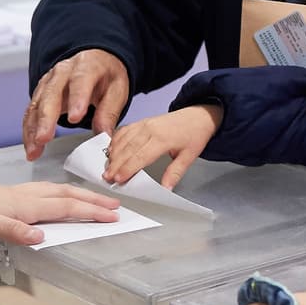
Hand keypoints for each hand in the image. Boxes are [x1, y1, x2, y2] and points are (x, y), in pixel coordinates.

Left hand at [0, 166, 118, 244]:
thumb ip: (12, 230)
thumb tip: (42, 237)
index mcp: (25, 205)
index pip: (67, 208)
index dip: (92, 213)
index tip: (115, 217)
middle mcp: (26, 197)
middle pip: (68, 196)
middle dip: (94, 201)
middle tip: (117, 206)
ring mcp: (19, 194)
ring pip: (58, 191)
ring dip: (81, 195)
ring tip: (97, 199)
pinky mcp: (10, 195)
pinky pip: (46, 192)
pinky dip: (62, 193)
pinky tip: (58, 197)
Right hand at [24, 49, 129, 160]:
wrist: (95, 60)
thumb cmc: (106, 75)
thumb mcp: (117, 89)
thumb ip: (109, 111)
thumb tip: (104, 135)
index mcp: (87, 67)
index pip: (80, 82)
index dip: (76, 100)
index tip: (75, 119)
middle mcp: (63, 72)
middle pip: (51, 94)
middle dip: (46, 118)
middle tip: (44, 138)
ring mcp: (48, 82)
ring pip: (37, 105)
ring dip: (33, 129)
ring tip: (35, 149)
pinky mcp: (40, 93)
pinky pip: (31, 112)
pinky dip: (29, 130)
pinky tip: (31, 146)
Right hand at [102, 106, 221, 188]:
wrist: (199, 115)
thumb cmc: (194, 134)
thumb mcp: (189, 156)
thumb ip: (175, 173)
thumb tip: (166, 188)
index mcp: (163, 139)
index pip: (141, 156)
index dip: (128, 169)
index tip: (118, 179)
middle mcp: (151, 129)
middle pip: (128, 149)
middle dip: (116, 164)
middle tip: (107, 177)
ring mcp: (145, 124)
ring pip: (123, 139)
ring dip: (113, 154)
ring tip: (107, 168)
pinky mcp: (142, 121)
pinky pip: (124, 131)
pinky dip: (115, 141)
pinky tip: (112, 151)